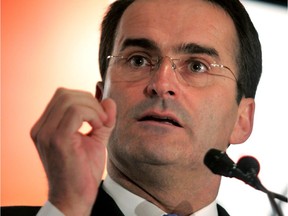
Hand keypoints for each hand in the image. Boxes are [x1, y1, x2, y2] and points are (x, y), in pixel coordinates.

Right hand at [30, 88, 115, 215]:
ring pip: (69, 99)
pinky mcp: (57, 139)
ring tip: (101, 124)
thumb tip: (109, 101)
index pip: (62, 96)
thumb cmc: (83, 171)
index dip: (85, 99)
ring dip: (92, 108)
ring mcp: (46, 133)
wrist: (76, 197)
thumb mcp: (95, 139)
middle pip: (64, 93)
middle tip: (102, 119)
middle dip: (89, 101)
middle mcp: (41, 128)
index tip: (100, 116)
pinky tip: (98, 127)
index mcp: (46, 126)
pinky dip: (92, 114)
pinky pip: (76, 112)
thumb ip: (102, 119)